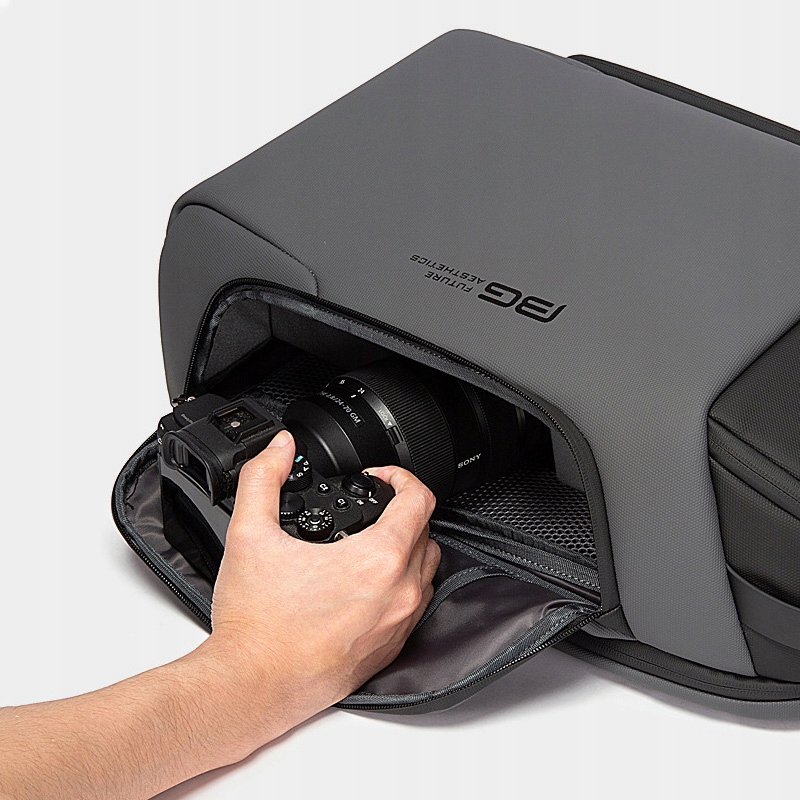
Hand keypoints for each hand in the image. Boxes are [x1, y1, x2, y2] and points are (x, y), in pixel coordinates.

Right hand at [199, 429, 439, 758]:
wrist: (252, 687)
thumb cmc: (256, 624)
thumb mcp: (249, 534)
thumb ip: (263, 479)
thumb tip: (280, 448)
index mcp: (378, 560)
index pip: (419, 499)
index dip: (400, 477)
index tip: (378, 478)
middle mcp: (400, 593)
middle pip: (426, 532)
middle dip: (401, 510)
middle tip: (369, 507)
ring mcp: (400, 624)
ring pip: (426, 569)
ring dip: (406, 547)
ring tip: (368, 541)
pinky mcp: (392, 650)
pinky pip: (415, 605)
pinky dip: (401, 585)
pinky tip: (365, 584)